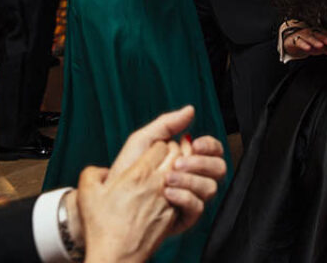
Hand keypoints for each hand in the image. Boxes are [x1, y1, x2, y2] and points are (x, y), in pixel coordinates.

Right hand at [77, 141, 177, 262]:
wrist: (116, 255)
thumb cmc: (101, 226)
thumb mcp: (87, 194)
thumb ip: (92, 173)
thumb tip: (101, 170)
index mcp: (137, 173)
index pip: (161, 143)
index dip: (159, 143)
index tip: (154, 149)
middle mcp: (157, 183)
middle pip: (178, 153)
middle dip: (174, 150)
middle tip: (166, 156)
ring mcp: (169, 197)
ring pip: (186, 171)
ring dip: (182, 168)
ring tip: (173, 171)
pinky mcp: (176, 212)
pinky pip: (190, 191)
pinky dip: (185, 187)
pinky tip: (175, 190)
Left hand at [108, 105, 226, 235]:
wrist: (108, 205)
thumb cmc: (124, 173)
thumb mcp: (142, 143)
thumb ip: (166, 124)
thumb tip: (190, 110)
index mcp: (188, 159)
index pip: (213, 149)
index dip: (209, 145)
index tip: (195, 144)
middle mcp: (194, 178)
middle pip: (218, 167)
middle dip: (201, 163)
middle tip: (178, 164)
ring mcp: (191, 197)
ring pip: (210, 187)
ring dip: (190, 180)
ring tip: (166, 180)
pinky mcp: (185, 216)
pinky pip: (198, 207)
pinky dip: (184, 198)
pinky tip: (168, 194)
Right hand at [281, 19, 326, 61]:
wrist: (293, 39)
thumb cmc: (310, 42)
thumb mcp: (321, 48)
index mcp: (320, 33)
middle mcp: (312, 33)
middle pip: (319, 35)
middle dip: (325, 38)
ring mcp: (304, 35)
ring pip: (310, 38)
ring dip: (315, 41)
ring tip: (321, 46)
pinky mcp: (296, 40)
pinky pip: (300, 42)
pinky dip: (304, 44)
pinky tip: (308, 48)